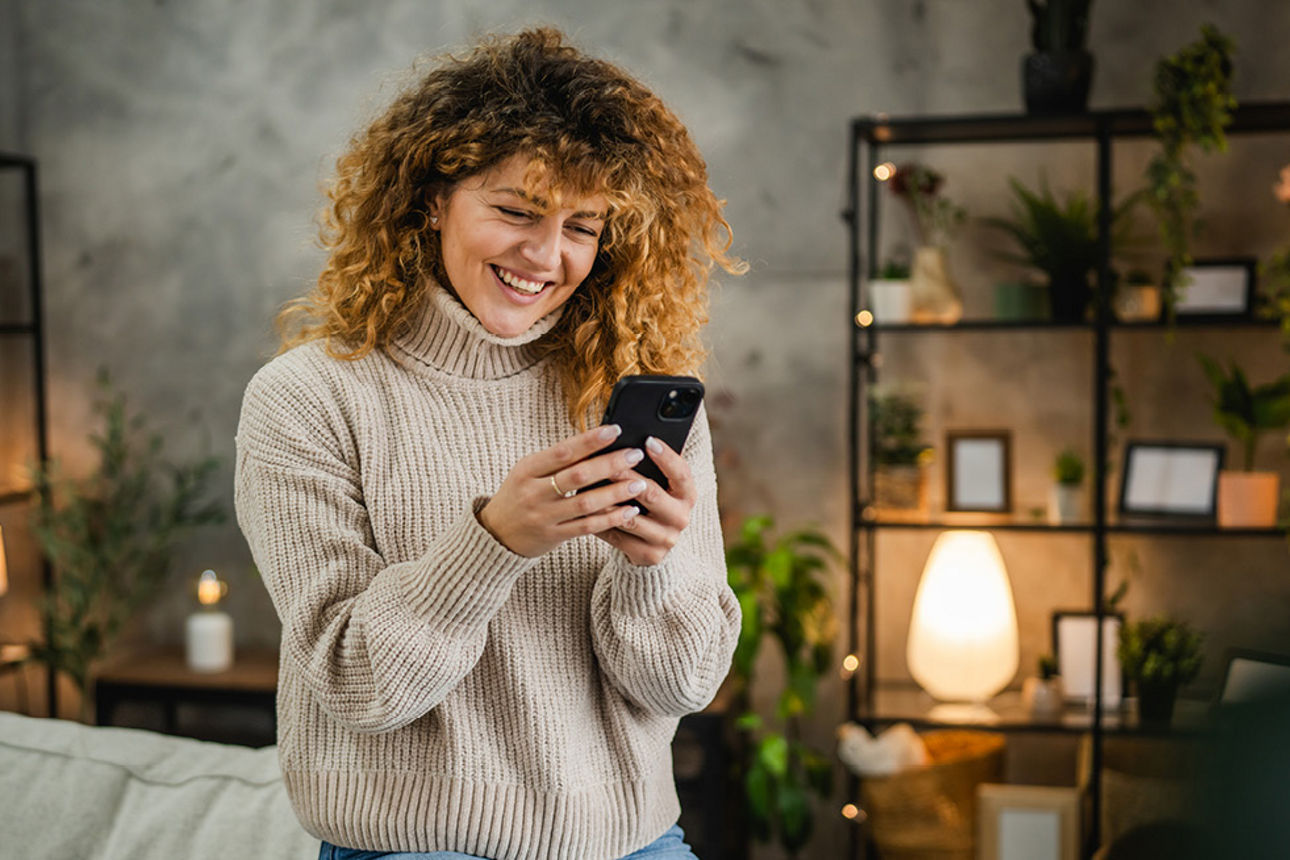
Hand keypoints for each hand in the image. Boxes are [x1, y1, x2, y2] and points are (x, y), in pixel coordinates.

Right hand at [478, 424, 648, 556]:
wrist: (495, 534)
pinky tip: (629, 511)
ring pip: (585, 503)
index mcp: (527, 469)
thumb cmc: (519, 494)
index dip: (590, 440)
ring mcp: (543, 516)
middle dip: (610, 464)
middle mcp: (534, 492)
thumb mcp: (528, 472)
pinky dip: (610, 518)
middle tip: (635, 454)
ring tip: (639, 483)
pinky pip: (587, 527)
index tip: (615, 430)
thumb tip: (597, 442)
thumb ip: (557, 460)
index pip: (563, 451)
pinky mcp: (553, 536)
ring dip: (615, 492)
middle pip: (577, 475)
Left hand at [597, 436, 695, 565]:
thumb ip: (650, 467)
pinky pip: (619, 538)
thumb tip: (626, 444)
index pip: (681, 473)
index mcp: (688, 495)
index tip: (648, 440)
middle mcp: (681, 517)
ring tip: (587, 489)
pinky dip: (601, 524)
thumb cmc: (652, 502)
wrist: (652, 542)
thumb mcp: (660, 484)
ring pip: (631, 518)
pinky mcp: (650, 555)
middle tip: (606, 464)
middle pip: (652, 495)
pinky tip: (586, 511)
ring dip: (607, 503)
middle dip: (626, 477)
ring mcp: (666, 539)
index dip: (666, 456)